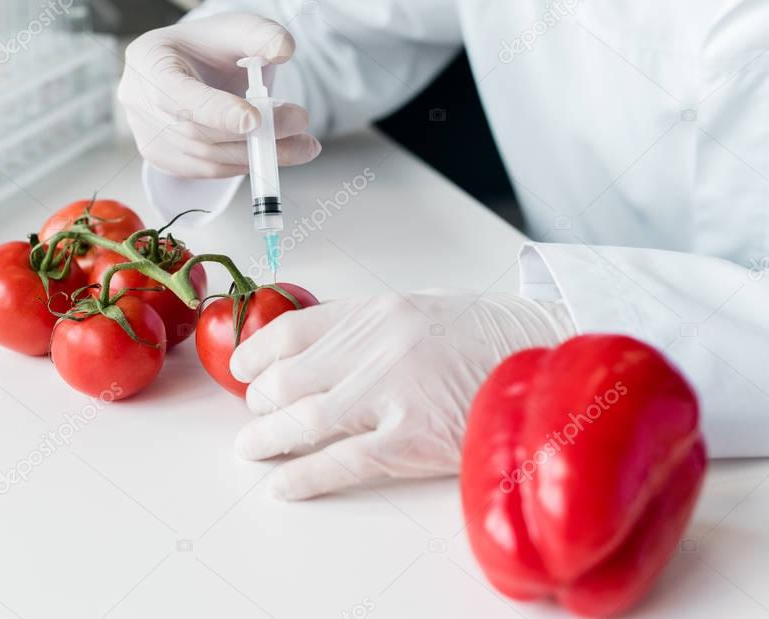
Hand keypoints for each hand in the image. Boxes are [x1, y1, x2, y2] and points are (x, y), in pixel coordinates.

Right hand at [117, 12, 321, 178]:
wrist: (195, 69)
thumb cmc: (212, 47)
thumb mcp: (239, 29)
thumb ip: (263, 34)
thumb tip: (285, 50)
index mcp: (148, 59)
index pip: (176, 93)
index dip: (214, 110)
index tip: (254, 120)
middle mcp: (139, 99)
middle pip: (196, 131)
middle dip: (252, 134)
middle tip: (299, 123)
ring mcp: (147, 134)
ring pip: (205, 157)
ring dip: (258, 155)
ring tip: (304, 144)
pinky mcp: (164, 158)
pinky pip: (208, 170)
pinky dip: (245, 164)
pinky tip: (275, 151)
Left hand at [229, 291, 576, 499]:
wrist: (550, 359)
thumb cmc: (488, 337)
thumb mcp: (421, 309)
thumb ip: (368, 328)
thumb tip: (317, 352)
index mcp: (376, 311)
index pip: (291, 328)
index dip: (256, 353)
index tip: (242, 369)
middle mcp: (377, 347)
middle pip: (289, 377)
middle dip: (260, 400)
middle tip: (255, 414)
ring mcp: (392, 392)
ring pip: (304, 419)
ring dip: (268, 438)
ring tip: (251, 449)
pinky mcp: (412, 439)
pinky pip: (341, 461)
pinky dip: (304, 475)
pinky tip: (283, 483)